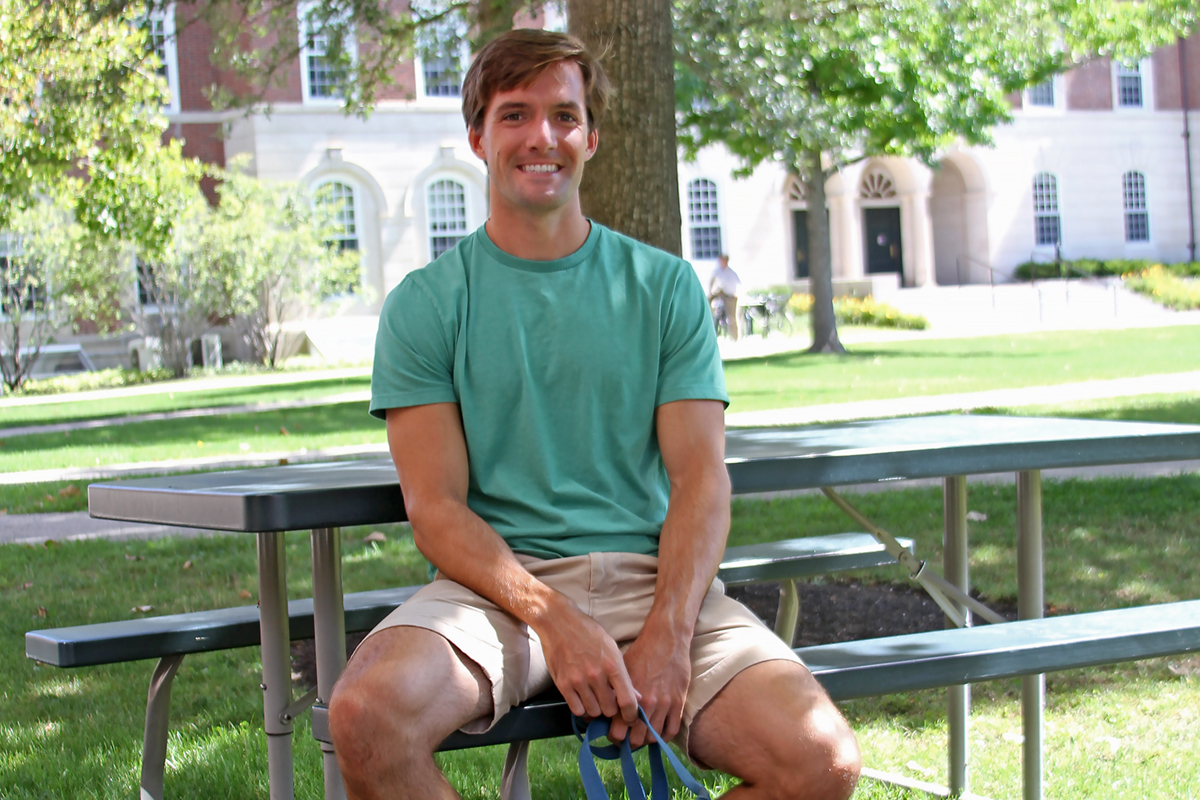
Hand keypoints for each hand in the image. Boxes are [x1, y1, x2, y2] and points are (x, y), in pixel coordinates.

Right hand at [536, 596, 639, 726]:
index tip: (630, 717)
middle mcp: (596, 675)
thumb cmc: (588, 633)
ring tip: (594, 697)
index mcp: (613, 665)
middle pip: (610, 710)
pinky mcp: (563, 684)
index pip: (628, 701)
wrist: (560, 622)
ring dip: (595, 708)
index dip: (631, 715)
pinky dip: (581, 707)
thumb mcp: (612, 648)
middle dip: (611, 708)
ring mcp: (578, 680)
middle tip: (608, 700)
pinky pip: (576, 709)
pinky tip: (582, 697)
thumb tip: (636, 696)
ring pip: (593, 712)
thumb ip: (623, 674)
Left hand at [608, 619, 691, 747]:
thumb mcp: (622, 670)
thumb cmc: (642, 651)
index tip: (613, 735)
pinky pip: (671, 730)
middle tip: (627, 739)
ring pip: (652, 737)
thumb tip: (604, 709)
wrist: (667, 638)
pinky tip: (657, 733)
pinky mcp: (678, 702)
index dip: (613, 736)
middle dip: (628, 742)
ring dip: (645, 740)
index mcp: (628, 695)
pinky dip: (663, 736)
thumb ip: (614, 691)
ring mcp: (663, 704)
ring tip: (641, 737)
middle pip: (635, 739)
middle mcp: (646, 703)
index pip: (617, 730)